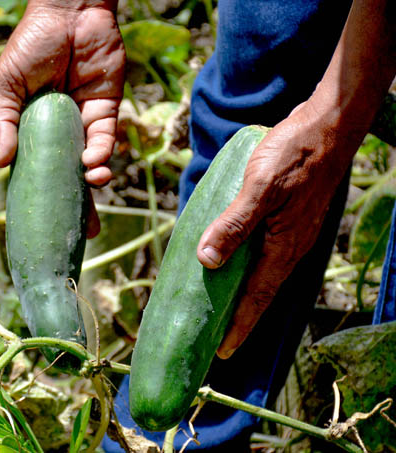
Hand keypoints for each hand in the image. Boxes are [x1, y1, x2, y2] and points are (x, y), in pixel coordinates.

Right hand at [0, 0, 124, 237]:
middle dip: (77, 207)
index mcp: (30, 130)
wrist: (70, 12)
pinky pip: (105, 141)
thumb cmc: (31, 44)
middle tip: (83, 236)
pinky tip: (94, 165)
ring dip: (92, 183)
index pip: (35, 171)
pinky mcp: (107, 112)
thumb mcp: (5, 84)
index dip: (39, 197)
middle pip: (67, 177)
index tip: (40, 225)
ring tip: (90, 188)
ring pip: (90, 166)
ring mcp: (83, 124)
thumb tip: (0, 163)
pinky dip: (101, 156)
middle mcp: (59, 133)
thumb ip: (1, 121)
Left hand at [196, 100, 358, 358]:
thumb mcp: (260, 187)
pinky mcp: (286, 219)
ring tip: (217, 307)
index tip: (221, 352)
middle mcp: (288, 248)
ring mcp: (289, 234)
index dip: (238, 326)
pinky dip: (244, 266)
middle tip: (213, 338)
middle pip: (259, 293)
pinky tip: (229, 262)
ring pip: (261, 274)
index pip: (257, 297)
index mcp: (283, 247)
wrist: (326, 127)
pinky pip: (263, 254)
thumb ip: (234, 224)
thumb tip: (207, 261)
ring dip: (241, 294)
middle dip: (238, 318)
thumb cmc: (294, 155)